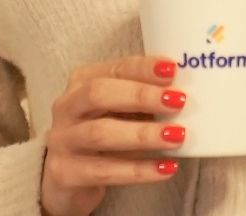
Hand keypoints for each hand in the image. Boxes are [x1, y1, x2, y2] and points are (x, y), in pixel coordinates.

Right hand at [39, 54, 186, 215]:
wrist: (67, 177)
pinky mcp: (65, 173)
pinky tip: (165, 169)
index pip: (114, 69)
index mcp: (81, 82)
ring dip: (143, 134)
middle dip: (140, 96)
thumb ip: (141, 100)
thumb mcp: (117, 111)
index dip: (143, 69)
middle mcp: (67, 107)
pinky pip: (104, 171)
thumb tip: (183, 94)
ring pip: (100, 133)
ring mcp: (62, 140)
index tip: (173, 70)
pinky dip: (138, 170)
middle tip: (178, 102)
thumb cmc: (101, 134)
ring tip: (177, 136)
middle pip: (99, 94)